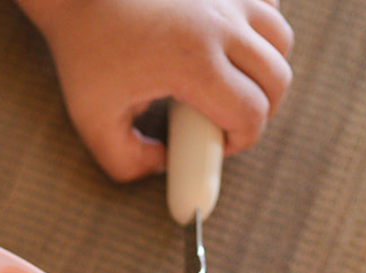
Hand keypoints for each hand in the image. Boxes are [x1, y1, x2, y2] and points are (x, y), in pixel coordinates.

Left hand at [18, 0, 293, 181]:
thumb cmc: (85, 53)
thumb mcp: (93, 122)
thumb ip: (126, 163)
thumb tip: (163, 164)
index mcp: (193, 63)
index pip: (251, 114)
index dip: (241, 141)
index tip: (217, 146)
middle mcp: (221, 22)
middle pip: (277, 78)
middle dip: (260, 112)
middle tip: (228, 123)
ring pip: (280, 38)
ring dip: (265, 70)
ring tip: (230, 85)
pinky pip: (269, 4)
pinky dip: (260, 29)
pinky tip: (229, 44)